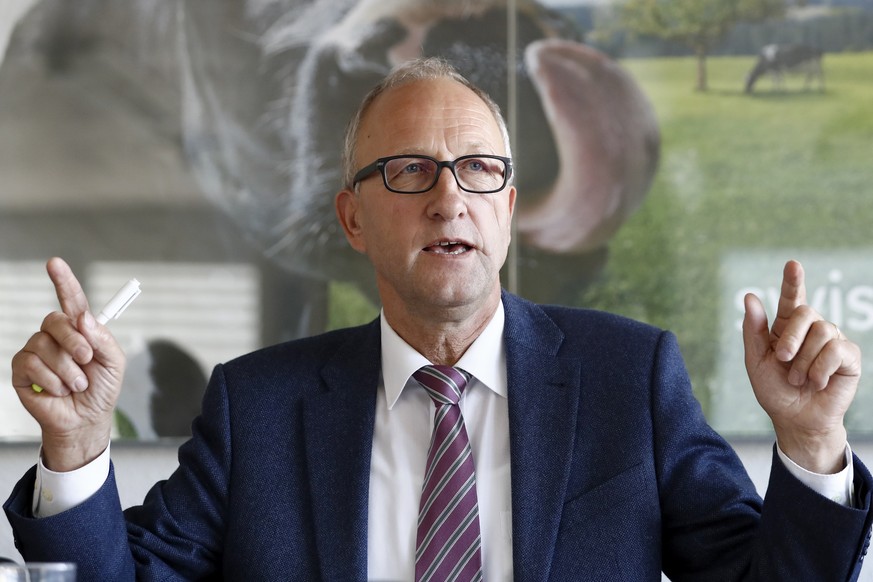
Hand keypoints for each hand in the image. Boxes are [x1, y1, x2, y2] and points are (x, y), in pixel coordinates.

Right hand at [10, 258, 126, 470]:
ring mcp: (36, 351)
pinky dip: (50, 380)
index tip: (55, 263)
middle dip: (74, 341)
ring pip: (44, 345)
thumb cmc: (101, 389)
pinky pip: (30, 364)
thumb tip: (83, 318)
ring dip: (66, 368)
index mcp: (80, 329)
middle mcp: (55, 336)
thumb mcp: (114, 362)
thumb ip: (103, 339)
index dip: (63, 280)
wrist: (87, 419)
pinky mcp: (22, 371)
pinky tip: (58, 390)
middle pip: (55, 320)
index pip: (71, 300)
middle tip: (87, 359)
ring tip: (76, 384)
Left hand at [742, 260, 860, 473]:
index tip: (792, 264)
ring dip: (804, 360)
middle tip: (782, 360)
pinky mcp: (849, 358)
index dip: (793, 281)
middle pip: (807, 312)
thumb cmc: (775, 391)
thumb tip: (750, 296)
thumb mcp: (756, 361)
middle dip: (791, 337)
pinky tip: (817, 382)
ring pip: (822, 331)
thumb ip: (753, 330)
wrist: (795, 419)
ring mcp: (833, 342)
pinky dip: (820, 369)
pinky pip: (837, 350)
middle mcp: (813, 331)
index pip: (793, 299)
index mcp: (788, 328)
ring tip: (798, 379)